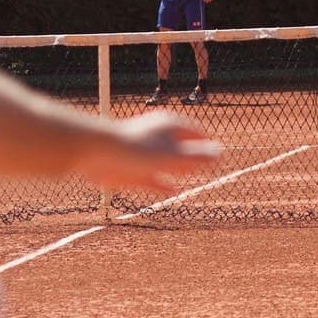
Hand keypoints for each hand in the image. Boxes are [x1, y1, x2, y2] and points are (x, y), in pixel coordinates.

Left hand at [76, 110, 220, 190]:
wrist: (97, 154)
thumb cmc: (136, 149)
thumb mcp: (171, 156)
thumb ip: (196, 157)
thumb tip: (220, 153)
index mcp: (169, 126)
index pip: (196, 134)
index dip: (208, 146)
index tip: (220, 158)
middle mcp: (159, 138)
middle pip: (183, 147)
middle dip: (196, 157)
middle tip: (212, 166)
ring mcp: (146, 155)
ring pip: (169, 163)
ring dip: (182, 170)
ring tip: (195, 177)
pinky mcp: (134, 171)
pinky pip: (155, 178)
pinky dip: (166, 183)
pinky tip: (175, 190)